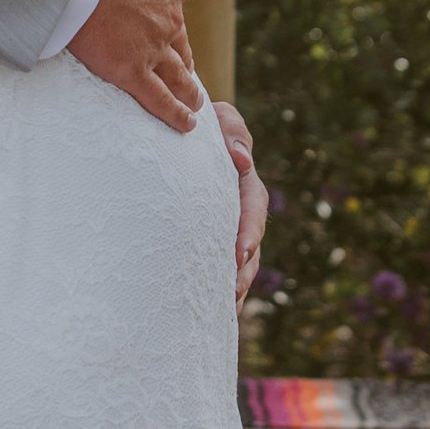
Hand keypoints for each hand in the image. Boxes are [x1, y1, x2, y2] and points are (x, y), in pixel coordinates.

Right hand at [67, 0, 198, 132]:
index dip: (171, 7)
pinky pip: (159, 99)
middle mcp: (170, 17)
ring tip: (195, 103)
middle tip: (188, 70)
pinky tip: (186, 125)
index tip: (167, 16)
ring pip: (178, 74)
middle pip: (181, 41)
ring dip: (189, 89)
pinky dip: (175, 114)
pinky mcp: (130, 71)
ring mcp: (152, 47)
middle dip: (186, 58)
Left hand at [213, 98, 269, 302]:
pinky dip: (217, 287)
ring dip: (235, 284)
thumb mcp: (218, 118)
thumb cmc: (199, 121)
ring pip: (238, 260)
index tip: (240, 254)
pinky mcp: (207, 236)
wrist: (177, 126)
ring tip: (225, 309)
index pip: (252, 207)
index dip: (249, 232)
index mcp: (243, 181)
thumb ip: (232, 131)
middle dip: (244, 269)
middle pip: (249, 243)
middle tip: (233, 291)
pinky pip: (216, 264)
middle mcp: (238, 206)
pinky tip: (212, 310)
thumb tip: (242, 161)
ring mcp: (225, 224)